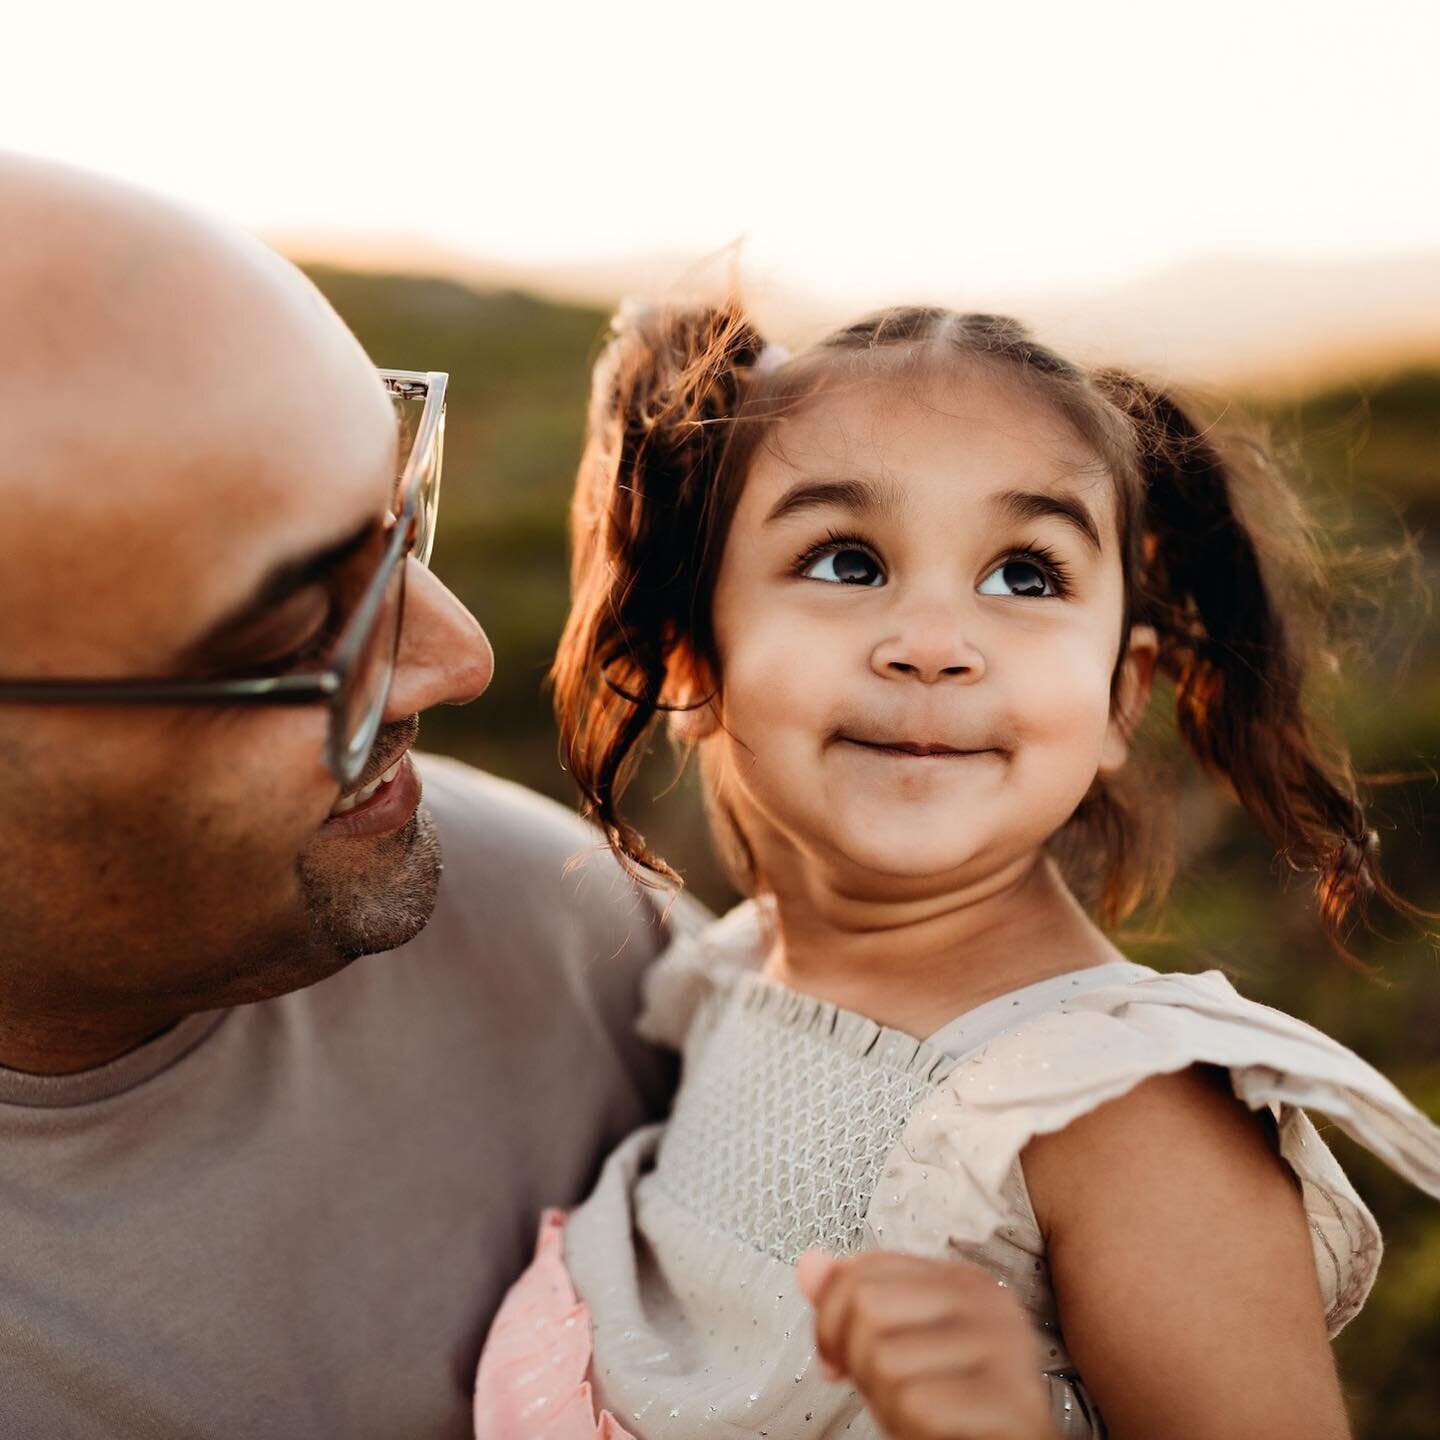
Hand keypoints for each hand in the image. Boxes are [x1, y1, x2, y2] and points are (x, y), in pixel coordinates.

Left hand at [796, 1249, 1056, 1439]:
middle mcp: (987, 1301)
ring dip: (887, 1404)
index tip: (837, 1358)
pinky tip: (939, 1429)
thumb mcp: (896, 1349)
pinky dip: (912, 1428)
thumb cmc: (952, 1408)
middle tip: (888, 1393)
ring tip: (919, 1412)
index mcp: (959, 1280)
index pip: (861, 1271)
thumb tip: (809, 1264)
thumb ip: (852, 1307)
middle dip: (858, 1364)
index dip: (830, 1321)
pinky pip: (919, 1404)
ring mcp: (1004, 1347)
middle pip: (867, 1306)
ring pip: (886, 1360)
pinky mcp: (1012, 1398)